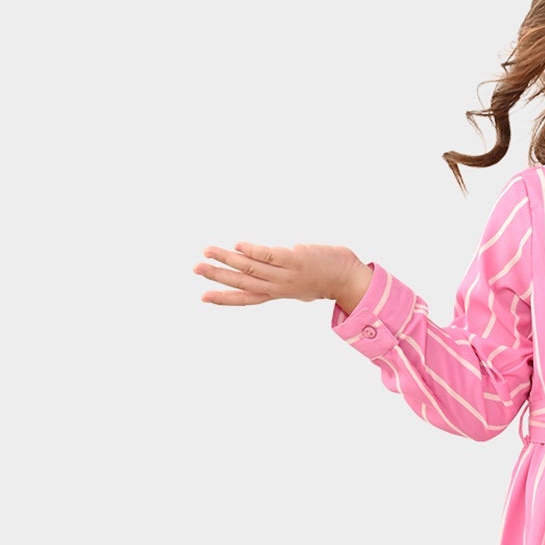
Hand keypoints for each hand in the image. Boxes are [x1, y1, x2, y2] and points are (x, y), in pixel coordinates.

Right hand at [193, 242, 368, 306]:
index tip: (203, 297)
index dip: (224, 299)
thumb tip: (270, 269)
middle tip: (195, 268)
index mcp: (278, 292)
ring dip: (226, 258)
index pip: (246, 298)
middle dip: (217, 276)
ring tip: (206, 251)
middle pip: (242, 282)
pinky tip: (237, 245)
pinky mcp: (294, 258)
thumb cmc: (325, 278)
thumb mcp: (300, 285)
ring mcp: (286, 272)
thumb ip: (281, 280)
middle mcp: (279, 285)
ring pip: (250, 267)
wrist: (349, 278)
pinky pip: (269, 255)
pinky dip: (252, 251)